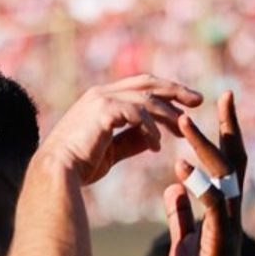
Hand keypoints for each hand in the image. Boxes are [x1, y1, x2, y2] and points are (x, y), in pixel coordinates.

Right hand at [42, 74, 203, 183]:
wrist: (56, 172)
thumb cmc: (79, 166)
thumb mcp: (111, 151)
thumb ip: (131, 140)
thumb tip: (155, 138)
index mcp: (100, 99)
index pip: (138, 87)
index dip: (163, 93)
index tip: (184, 106)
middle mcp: (100, 93)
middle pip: (147, 83)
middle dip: (175, 91)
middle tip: (198, 101)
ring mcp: (101, 99)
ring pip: (146, 99)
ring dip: (168, 115)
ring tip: (182, 132)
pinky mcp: (103, 110)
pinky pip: (138, 114)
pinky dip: (151, 130)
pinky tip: (157, 146)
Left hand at [164, 91, 247, 255]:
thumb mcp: (183, 242)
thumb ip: (182, 215)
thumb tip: (172, 189)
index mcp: (220, 210)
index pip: (223, 165)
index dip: (219, 137)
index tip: (210, 108)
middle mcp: (230, 211)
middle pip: (234, 162)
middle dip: (229, 129)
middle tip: (222, 96)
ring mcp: (229, 225)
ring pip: (224, 178)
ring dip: (205, 149)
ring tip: (185, 123)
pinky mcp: (222, 241)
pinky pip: (213, 206)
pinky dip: (199, 185)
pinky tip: (181, 169)